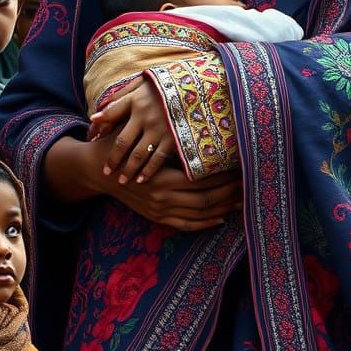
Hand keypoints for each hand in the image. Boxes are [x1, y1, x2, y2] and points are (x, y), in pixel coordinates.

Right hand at [44, 136, 242, 231]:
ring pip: (199, 213)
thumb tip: (202, 125)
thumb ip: (168, 135)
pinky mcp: (156, 217)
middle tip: (251, 183)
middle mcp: (162, 197)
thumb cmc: (125, 146)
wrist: (99, 170)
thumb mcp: (144, 136)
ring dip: (223, 207)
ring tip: (243, 200)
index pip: (202, 179)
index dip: (224, 175)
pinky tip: (221, 217)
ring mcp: (159, 210)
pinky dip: (205, 223)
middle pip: (206, 199)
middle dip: (230, 192)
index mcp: (162, 176)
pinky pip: (185, 225)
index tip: (242, 166)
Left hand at [89, 77, 176, 184]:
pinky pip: (158, 159)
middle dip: (113, 160)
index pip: (111, 119)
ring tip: (122, 181)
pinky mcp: (175, 139)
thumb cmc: (165, 86)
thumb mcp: (141, 85)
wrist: (199, 87)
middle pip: (123, 143)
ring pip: (139, 155)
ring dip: (129, 170)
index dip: (100, 132)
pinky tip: (142, 179)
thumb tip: (94, 117)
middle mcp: (146, 116)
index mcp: (136, 101)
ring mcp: (161, 129)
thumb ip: (119, 100)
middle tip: (105, 172)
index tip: (93, 143)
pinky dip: (149, 171)